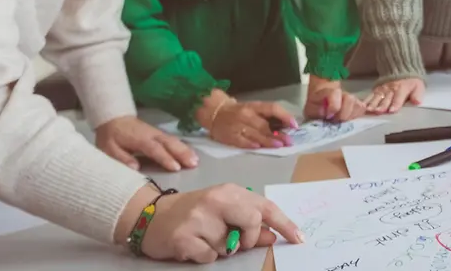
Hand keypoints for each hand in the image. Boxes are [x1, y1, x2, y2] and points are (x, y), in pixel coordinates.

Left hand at [96, 116, 197, 171]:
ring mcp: (157, 133)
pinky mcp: (159, 135)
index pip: (154, 149)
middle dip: (182, 153)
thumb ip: (122, 158)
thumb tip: (135, 168)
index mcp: (140, 139)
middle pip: (169, 143)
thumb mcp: (109, 149)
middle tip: (193, 164)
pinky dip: (184, 147)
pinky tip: (191, 155)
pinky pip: (174, 140)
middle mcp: (152, 135)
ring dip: (186, 150)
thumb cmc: (111, 136)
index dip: (165, 158)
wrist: (114, 118)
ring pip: (174, 141)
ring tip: (196, 161)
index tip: (176, 168)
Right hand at [139, 184, 304, 262]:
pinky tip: (193, 245)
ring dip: (221, 249)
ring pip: (228, 246)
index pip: (265, 206)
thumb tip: (273, 235)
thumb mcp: (223, 211)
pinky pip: (209, 257)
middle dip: (250, 237)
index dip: (285, 223)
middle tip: (237, 241)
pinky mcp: (183, 237)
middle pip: (252, 221)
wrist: (151, 215)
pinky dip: (204, 257)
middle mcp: (215, 200)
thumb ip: (249, 222)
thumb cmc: (193, 213)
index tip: (299, 238)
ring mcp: (198, 218)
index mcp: (230, 191)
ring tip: (204, 238)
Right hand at [208, 100, 297, 148]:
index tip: (294, 125)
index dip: (284, 116)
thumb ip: (267, 115)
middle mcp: (246, 115)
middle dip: (278, 134)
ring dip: (268, 141)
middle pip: (264, 125)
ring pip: (255, 134)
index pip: (272, 108)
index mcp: (254, 106)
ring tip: (279, 146)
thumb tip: (285, 126)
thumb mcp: (253, 108)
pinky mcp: (229, 136)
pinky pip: (241, 141)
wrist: (215, 112)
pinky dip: (250, 144)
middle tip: (289, 141)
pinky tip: (258, 147)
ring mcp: (237, 126)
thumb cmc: (239, 111)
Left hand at [304, 81, 366, 122]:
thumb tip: (324, 112)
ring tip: (342, 121)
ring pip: (358, 104)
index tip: (329, 116)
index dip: (334, 106)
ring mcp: (352, 98)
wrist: (321, 98)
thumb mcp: (310, 108)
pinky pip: (362, 109)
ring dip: (350, 116)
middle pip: (350, 99)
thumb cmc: (316, 105)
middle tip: (336, 121)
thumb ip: (316, 110)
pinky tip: (348, 120)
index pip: (335, 93)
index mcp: (329, 91)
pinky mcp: (357, 105)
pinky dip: (356, 116)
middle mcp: (342, 93)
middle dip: (343, 114)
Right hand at [366, 78, 423, 113]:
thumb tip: (417, 102)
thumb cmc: (411, 82)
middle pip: (386, 99)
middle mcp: (391, 89)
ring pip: (377, 97)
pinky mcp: (376, 89)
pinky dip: (366, 100)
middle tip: (378, 111)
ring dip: (373, 103)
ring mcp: (382, 89)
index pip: (398, 97)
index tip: (391, 110)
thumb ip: (417, 95)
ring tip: (369, 110)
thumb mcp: (418, 86)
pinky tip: (362, 106)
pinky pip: (371, 95)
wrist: (401, 68)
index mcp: (402, 89)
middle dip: (382, 105)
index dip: (395, 104)